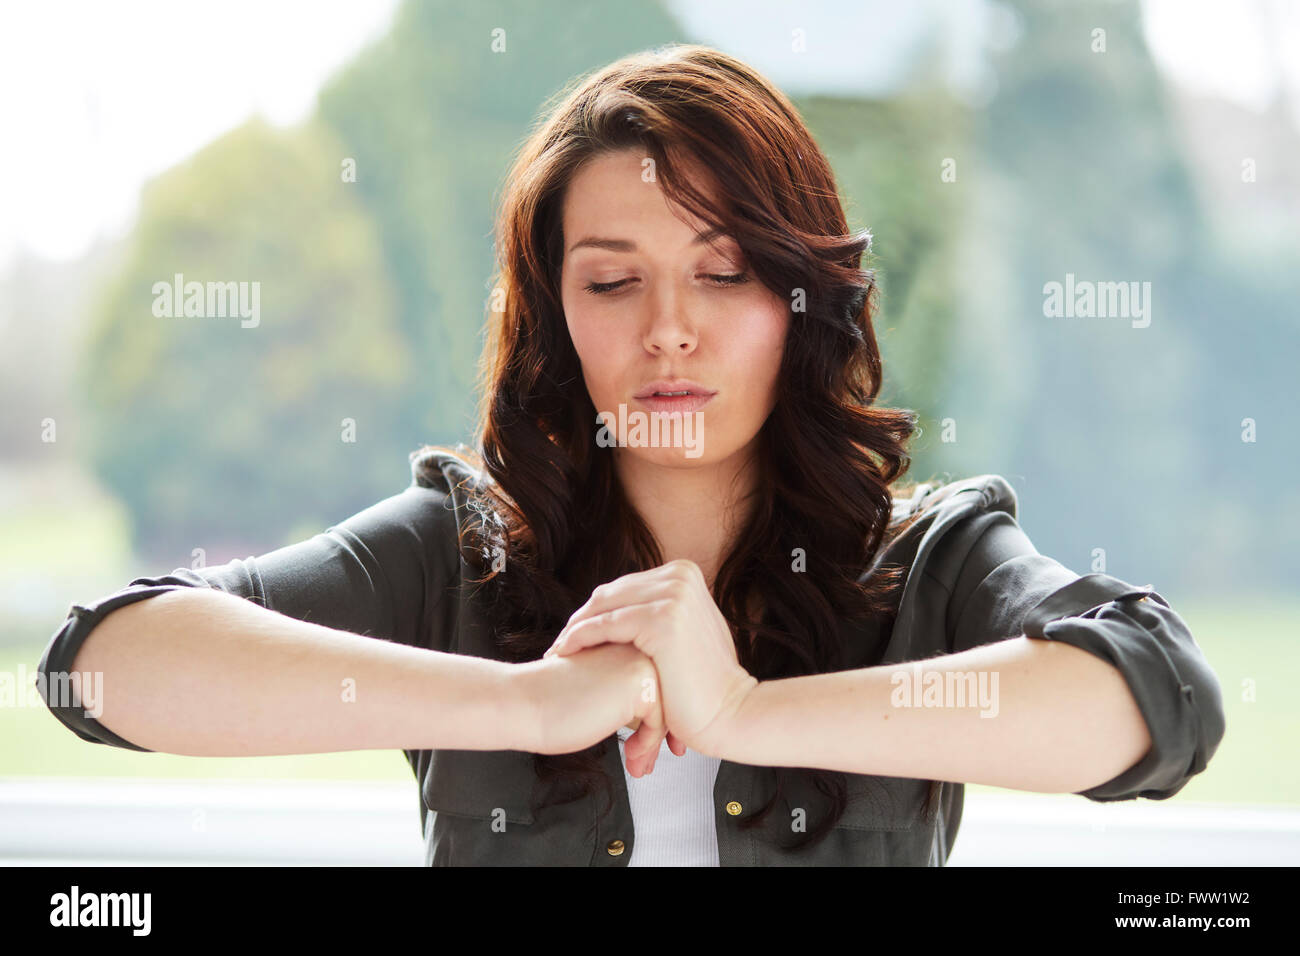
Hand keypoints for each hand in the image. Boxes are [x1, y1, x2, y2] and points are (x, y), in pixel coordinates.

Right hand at [515, 642, 668, 776]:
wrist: (525, 702)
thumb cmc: (553, 701)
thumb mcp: (602, 691)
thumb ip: (630, 693)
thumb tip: (665, 721)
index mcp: (626, 640)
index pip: (663, 681)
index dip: (663, 717)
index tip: (658, 742)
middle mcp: (637, 644)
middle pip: (672, 694)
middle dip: (663, 733)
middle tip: (653, 756)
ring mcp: (640, 659)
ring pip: (671, 708)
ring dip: (655, 743)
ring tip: (639, 762)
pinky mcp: (638, 681)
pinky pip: (661, 721)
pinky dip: (648, 745)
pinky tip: (631, 756)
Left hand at [543, 559, 757, 758]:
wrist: (731, 712)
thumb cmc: (707, 684)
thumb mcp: (690, 631)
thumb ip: (666, 611)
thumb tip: (635, 606)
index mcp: (685, 573)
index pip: (625, 587)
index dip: (597, 610)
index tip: (575, 632)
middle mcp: (679, 577)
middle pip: (611, 592)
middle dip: (582, 618)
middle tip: (559, 643)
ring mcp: (672, 595)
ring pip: (603, 606)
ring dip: (574, 629)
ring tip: (557, 650)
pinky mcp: (660, 618)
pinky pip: (604, 625)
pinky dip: (579, 638)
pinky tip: (564, 653)